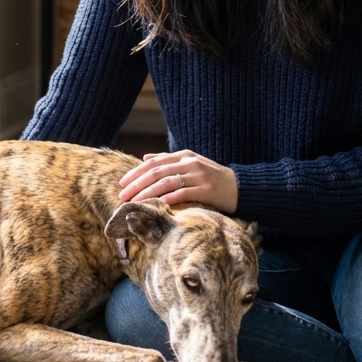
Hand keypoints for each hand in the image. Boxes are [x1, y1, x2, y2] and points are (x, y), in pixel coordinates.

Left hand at [118, 150, 238, 213]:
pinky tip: (155, 205)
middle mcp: (189, 163)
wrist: (240, 187)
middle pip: (156, 172)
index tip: (122, 183)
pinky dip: (167, 199)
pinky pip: (182, 194)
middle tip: (122, 195)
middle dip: (137, 184)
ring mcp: (198, 175)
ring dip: (147, 193)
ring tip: (134, 202)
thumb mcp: (191, 164)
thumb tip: (145, 158)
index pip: (154, 163)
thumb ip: (169, 160)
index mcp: (184, 155)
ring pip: (166, 182)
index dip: (136, 173)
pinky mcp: (206, 189)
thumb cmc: (212, 178)